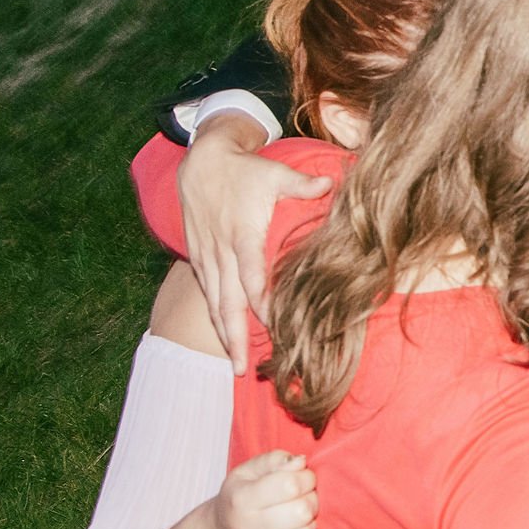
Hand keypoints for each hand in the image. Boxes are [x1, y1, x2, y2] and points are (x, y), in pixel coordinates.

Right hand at [179, 112, 330, 371]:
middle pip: (226, 301)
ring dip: (223, 334)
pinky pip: (206, 293)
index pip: (249, 274)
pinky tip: (225, 339)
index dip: (258, 301)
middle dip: (234, 336)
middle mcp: (221, 251)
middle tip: (242, 369)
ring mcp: (207, 256)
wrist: (202, 160)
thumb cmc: (246, 169)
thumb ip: (301, 183)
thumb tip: (329, 183)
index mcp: (241, 234)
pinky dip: (215, 317)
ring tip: (233, 365)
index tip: (270, 326)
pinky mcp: (198, 257)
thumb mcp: (274, 172)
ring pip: (214, 302)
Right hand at [210, 451, 317, 528]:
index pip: (290, 485)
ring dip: (311, 525)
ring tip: (301, 519)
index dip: (306, 477)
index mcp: (242, 499)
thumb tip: (300, 462)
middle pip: (302, 511)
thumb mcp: (247, 473)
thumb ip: (274, 460)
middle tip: (304, 498)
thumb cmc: (240, 498)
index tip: (303, 478)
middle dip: (312, 500)